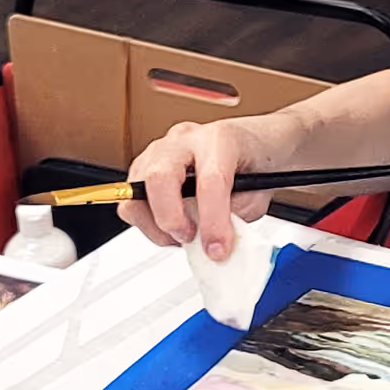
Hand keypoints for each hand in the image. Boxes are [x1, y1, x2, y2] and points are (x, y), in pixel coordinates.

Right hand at [122, 119, 274, 257]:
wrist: (250, 144)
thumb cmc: (252, 163)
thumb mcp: (259, 193)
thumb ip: (236, 217)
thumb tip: (211, 243)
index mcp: (219, 140)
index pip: (210, 181)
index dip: (213, 222)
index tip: (218, 249)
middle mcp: (185, 140)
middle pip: (159, 177)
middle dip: (171, 219)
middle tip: (190, 238)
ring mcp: (159, 151)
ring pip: (136, 192)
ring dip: (156, 225)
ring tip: (183, 235)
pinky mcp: (143, 168)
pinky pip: (131, 202)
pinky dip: (148, 223)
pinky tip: (174, 225)